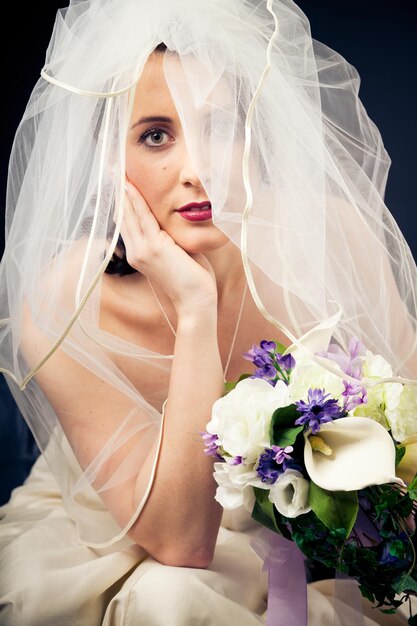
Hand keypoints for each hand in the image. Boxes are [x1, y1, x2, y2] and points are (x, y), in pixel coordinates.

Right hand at [121, 182, 216, 313]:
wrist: (196, 300)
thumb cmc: (192, 279)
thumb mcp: (176, 253)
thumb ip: (168, 237)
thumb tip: (169, 220)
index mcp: (140, 254)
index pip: (128, 223)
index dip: (123, 202)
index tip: (120, 183)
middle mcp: (136, 252)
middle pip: (123, 217)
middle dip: (118, 192)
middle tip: (113, 170)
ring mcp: (142, 250)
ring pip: (129, 215)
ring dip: (124, 192)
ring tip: (117, 172)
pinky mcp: (153, 248)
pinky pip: (142, 218)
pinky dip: (136, 200)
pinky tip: (130, 186)